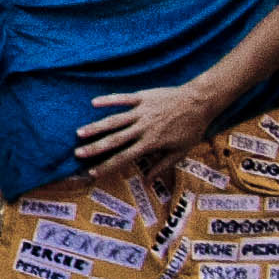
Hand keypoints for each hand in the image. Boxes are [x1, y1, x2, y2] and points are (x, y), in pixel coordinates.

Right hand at [76, 83, 216, 181]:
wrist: (200, 102)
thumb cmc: (192, 128)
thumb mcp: (181, 151)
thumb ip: (162, 165)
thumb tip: (147, 181)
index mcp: (151, 143)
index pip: (125, 157)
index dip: (108, 166)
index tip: (93, 172)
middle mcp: (143, 128)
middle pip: (115, 140)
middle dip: (95, 148)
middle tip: (78, 153)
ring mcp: (141, 112)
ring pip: (114, 121)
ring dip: (96, 127)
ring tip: (79, 132)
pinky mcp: (142, 97)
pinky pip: (122, 99)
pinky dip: (108, 100)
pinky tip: (94, 103)